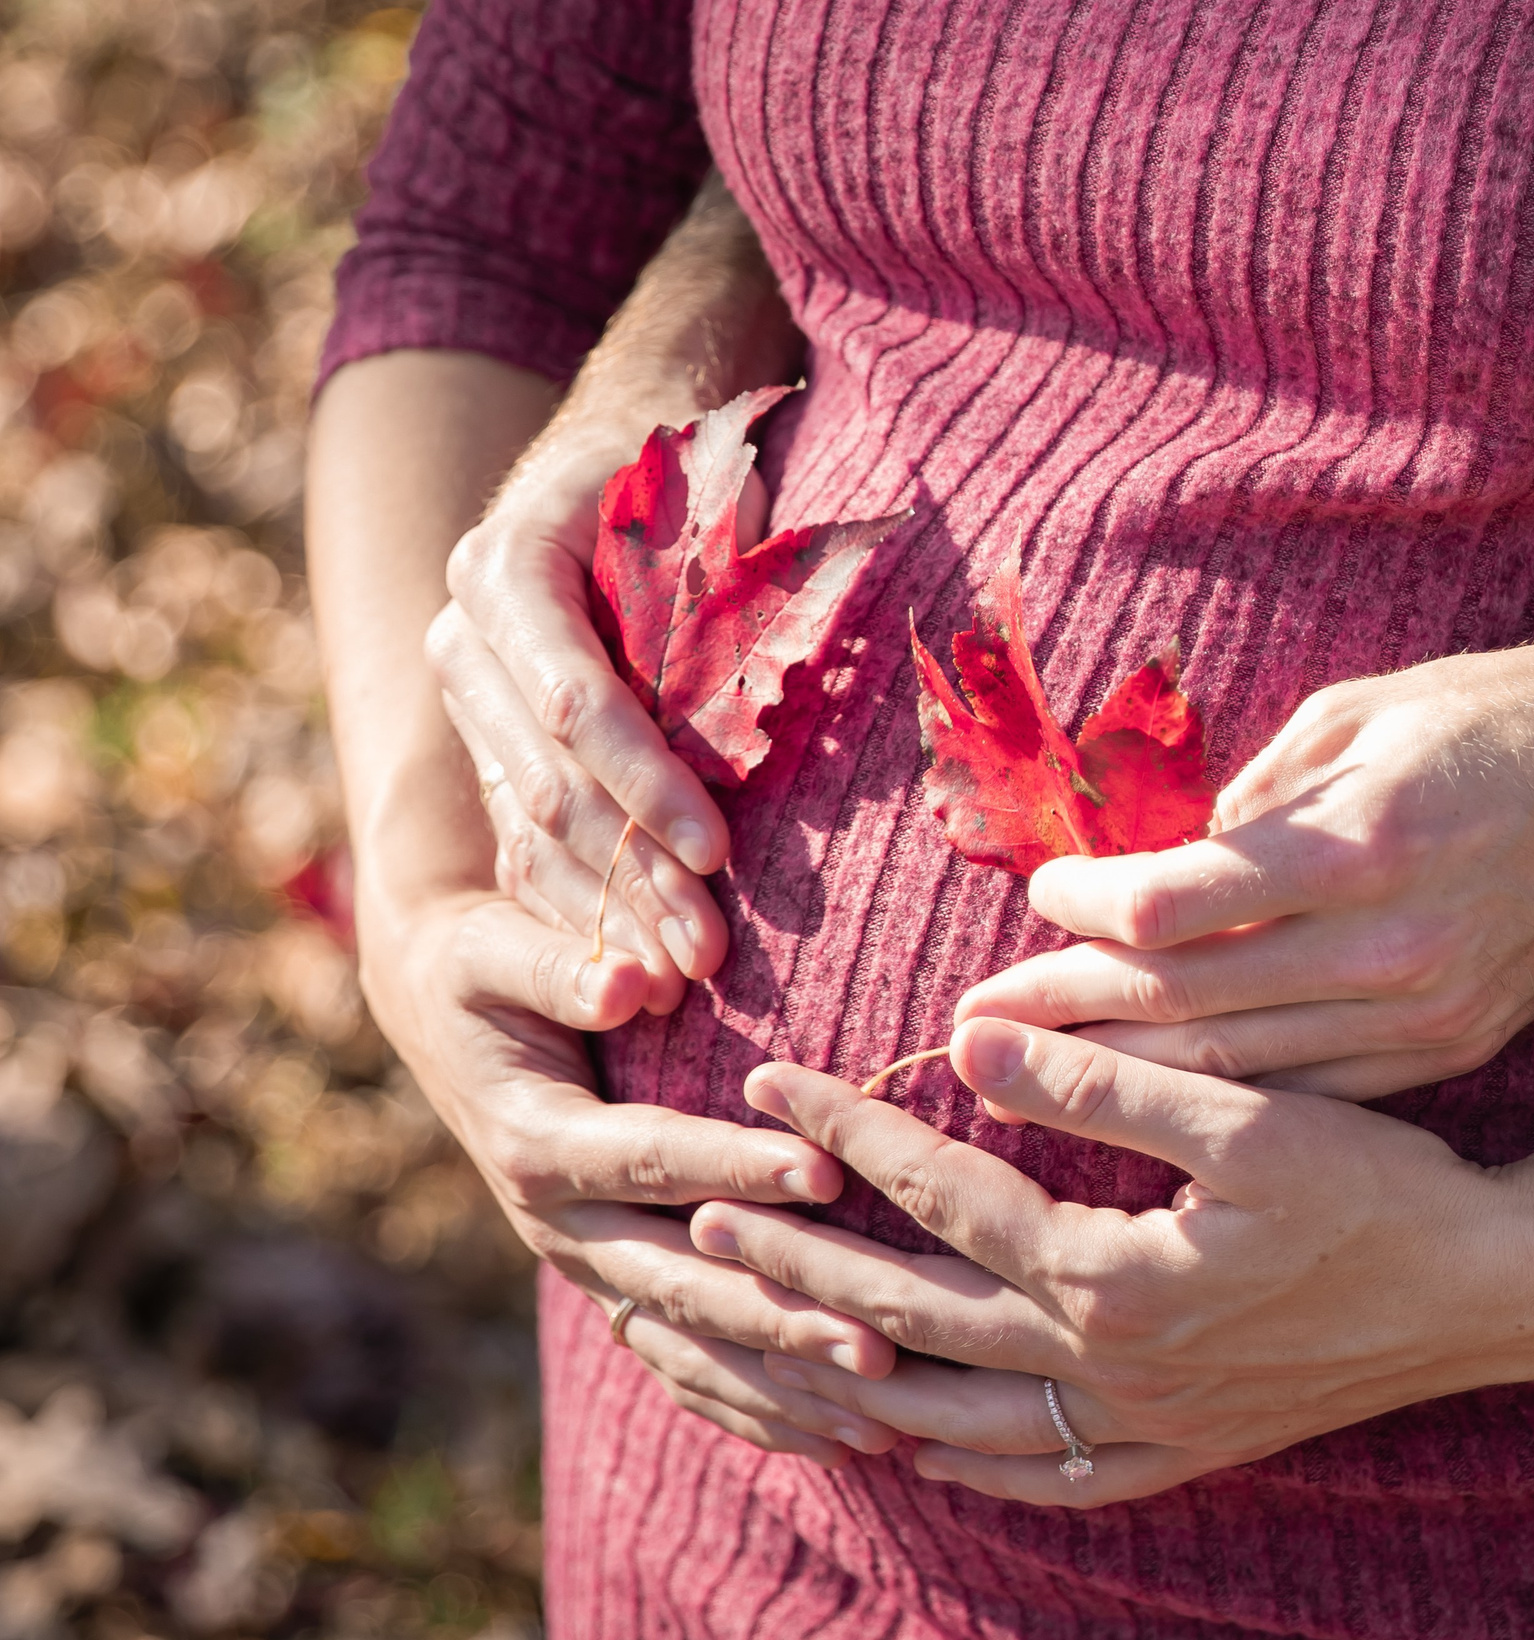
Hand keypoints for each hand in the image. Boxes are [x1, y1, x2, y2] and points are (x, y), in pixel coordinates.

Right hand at [357, 883, 903, 1462]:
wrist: (436, 1015)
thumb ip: (559, 969)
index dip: (737, 1167)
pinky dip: (758, 1408)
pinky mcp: (613, 1290)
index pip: (653, 1160)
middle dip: (782, 1315)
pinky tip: (839, 1439)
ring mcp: (588, 1270)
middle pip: (682, 1283)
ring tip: (883, 1415)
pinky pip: (686, 1367)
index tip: (827, 1168)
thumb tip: (627, 982)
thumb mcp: (494, 953)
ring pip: (692, 1344)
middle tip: (881, 1338)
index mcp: (538, 1145)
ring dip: (784, 1384)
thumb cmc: (480, 969)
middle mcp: (559, 1228)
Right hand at [425, 454, 768, 1004]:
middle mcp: (465, 638)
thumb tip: (763, 686)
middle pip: (548, 782)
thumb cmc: (689, 484)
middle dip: (633, 872)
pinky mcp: (487, 751)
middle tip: (708, 950)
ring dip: (609, 912)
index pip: (576, 701)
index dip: (647, 783)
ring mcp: (468, 700)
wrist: (614, 462)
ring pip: (529, 829)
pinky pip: (523, 846)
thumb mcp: (707, 515)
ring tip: (682, 978)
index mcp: (506, 567)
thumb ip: (716, 595)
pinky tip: (634, 970)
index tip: (719, 850)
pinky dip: (583, 908)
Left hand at [691, 1016, 1533, 1506]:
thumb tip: (970, 1041)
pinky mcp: (1182, 1450)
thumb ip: (1104, 1081)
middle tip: (704, 1214)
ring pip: (952, 1425)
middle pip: (912, 1327)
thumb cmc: (1383, 1189)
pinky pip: (1040, 1482)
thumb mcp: (1251, 1115)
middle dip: (798, 1266)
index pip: (942, 1201)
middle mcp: (1110, 1372)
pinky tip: (919, 1448)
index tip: (770, 1077)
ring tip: (764, 1336)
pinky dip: (961, 1466)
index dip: (849, 1134)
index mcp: (1116, 1279)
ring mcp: (1143, 1426)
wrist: (1493, 1294)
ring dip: (847, 1377)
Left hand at [956, 636, 1533, 1099]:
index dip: (1085, 904)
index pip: (1174, 901)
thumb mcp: (1361, 712)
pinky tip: (1154, 1097)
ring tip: (1029, 1070)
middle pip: (1188, 998)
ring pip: (1242, 1066)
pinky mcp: (1456, 1048)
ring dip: (1124, 1071)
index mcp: (1362, 840)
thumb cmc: (1502, 716)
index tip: (1038, 894)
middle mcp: (1394, 943)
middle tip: (965, 1026)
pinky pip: (1313, 1090)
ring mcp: (1430, 1012)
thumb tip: (1157, 868)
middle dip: (1066, 1011)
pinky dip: (1224, 1096)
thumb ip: (1252, 801)